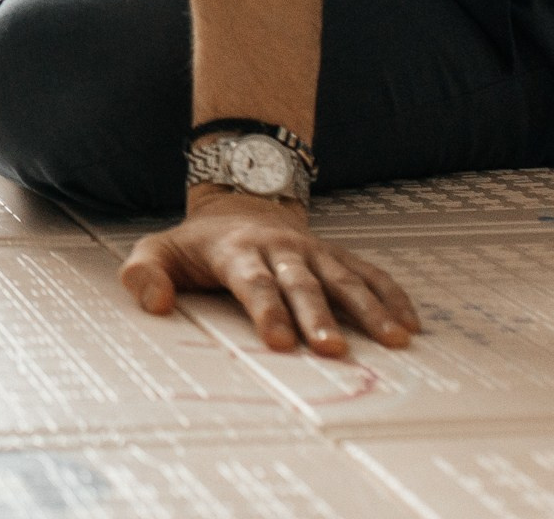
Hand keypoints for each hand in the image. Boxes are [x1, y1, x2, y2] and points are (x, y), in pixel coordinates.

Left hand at [121, 186, 420, 355]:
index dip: (267, 311)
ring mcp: (313, 251)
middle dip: (316, 315)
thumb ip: (144, 274)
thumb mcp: (158, 251)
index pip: (253, 283)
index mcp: (236, 251)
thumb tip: (154, 302)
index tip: (279, 342)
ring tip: (394, 341)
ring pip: (343, 278)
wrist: (238, 204)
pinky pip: (369, 273)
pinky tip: (409, 324)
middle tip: (331, 349)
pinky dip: (391, 295)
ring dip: (369, 308)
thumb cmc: (197, 245)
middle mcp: (280, 248)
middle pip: (301, 283)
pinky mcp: (337, 256)